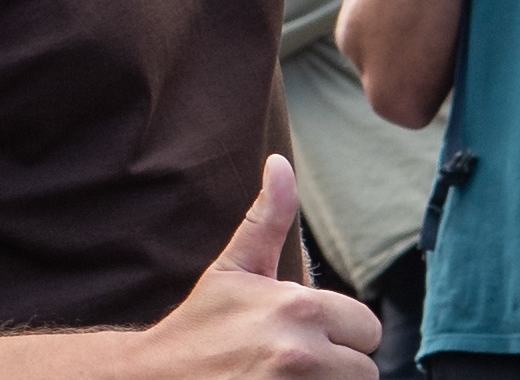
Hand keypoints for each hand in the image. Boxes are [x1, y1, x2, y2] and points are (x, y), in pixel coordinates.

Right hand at [135, 155, 380, 377]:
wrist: (151, 378)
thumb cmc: (200, 325)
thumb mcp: (235, 268)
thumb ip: (269, 217)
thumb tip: (280, 162)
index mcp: (299, 309)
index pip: (368, 329)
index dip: (342, 334)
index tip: (306, 336)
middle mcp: (301, 353)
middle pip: (365, 370)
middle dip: (339, 366)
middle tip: (296, 363)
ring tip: (285, 378)